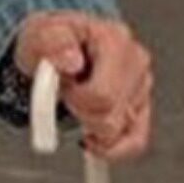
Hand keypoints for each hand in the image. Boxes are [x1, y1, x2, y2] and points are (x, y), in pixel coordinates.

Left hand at [12, 10, 154, 160]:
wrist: (59, 47)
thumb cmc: (52, 42)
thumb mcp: (40, 35)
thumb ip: (51, 43)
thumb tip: (71, 61)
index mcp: (115, 39)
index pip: (103, 95)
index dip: (76, 101)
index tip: (63, 89)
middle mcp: (136, 61)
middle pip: (111, 118)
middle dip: (81, 115)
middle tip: (69, 97)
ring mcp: (142, 86)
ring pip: (120, 133)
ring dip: (91, 129)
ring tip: (80, 106)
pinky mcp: (143, 108)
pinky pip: (134, 143)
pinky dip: (108, 148)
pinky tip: (91, 137)